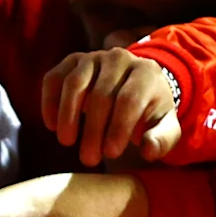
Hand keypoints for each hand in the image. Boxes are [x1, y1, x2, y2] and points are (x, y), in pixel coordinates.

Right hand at [38, 47, 180, 165]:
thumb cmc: (149, 112)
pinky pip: (55, 78)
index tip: (111, 154)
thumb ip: (162, 140)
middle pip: (101, 95)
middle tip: (89, 159)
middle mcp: (119, 58)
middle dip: (93, 130)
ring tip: (67, 142)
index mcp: (146, 73)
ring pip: (75, 83)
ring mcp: (93, 57)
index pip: (129, 99)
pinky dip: (50, 101)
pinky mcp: (72, 61)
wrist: (136, 86)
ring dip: (67, 115)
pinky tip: (52, 125)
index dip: (118, 128)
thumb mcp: (165, 127)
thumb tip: (148, 151)